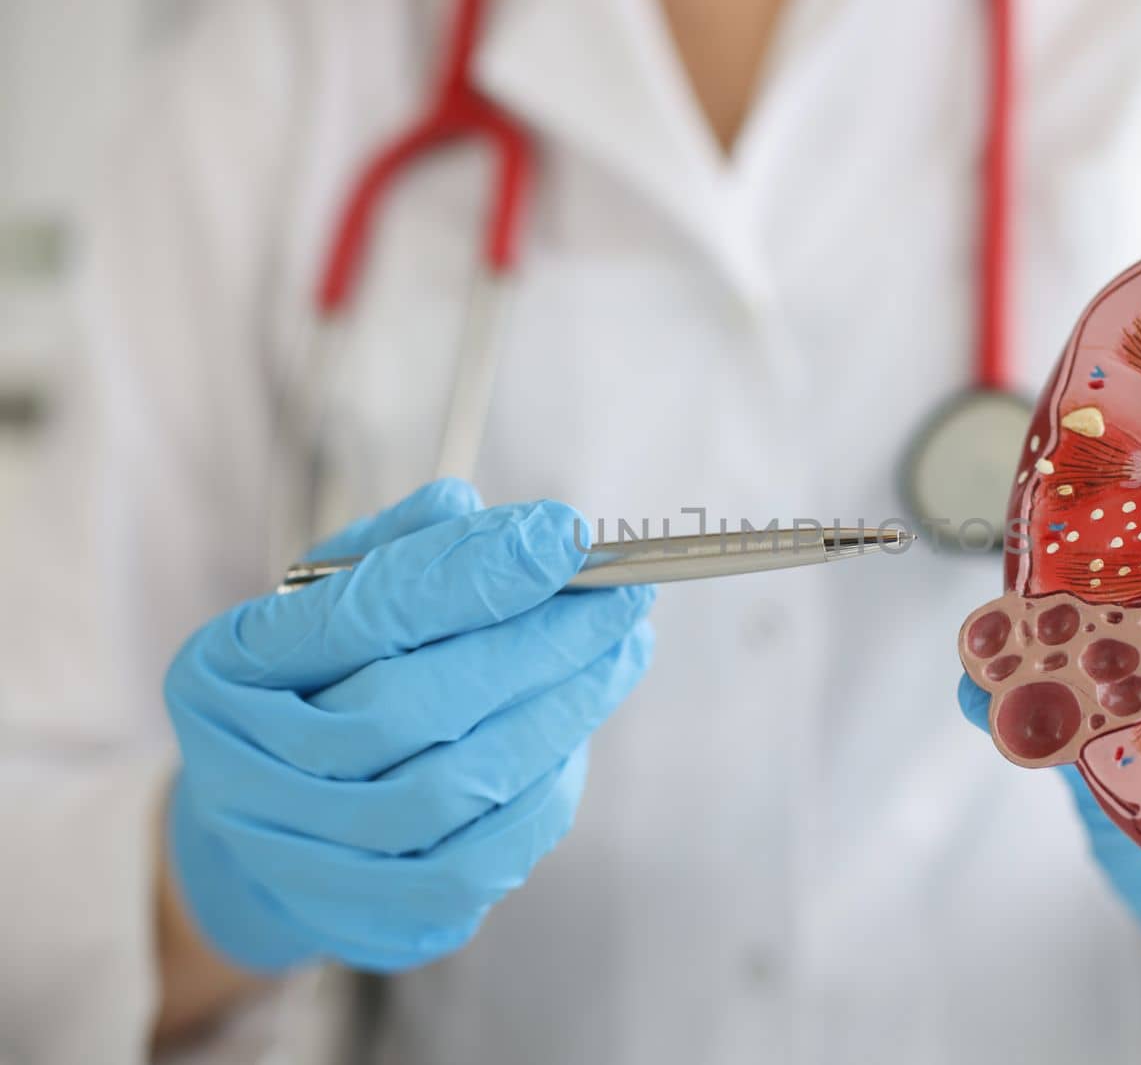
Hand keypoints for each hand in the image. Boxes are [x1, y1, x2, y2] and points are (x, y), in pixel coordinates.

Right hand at [164, 480, 654, 972]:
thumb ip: (399, 551)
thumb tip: (475, 511)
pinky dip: (546, 790)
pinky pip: (484, 858)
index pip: (360, 614)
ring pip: (456, 787)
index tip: (565, 536)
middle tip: (623, 599)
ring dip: (560, 713)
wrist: (262, 833)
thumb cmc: (313, 687)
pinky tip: (579, 733)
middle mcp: (245, 774)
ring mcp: (304, 860)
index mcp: (227, 671)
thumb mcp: (328, 602)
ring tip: (621, 654)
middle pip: (412, 706)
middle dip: (537, 644)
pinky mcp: (373, 920)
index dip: (470, 574)